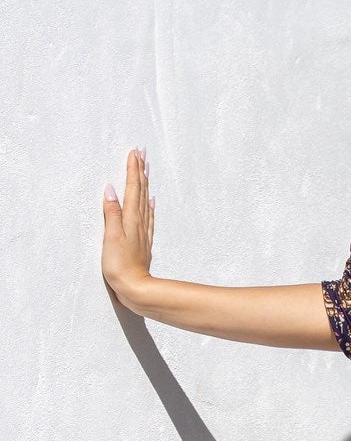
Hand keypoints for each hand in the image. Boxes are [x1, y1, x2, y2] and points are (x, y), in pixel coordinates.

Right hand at [101, 147, 154, 304]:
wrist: (135, 288)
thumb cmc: (120, 265)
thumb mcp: (111, 237)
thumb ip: (111, 212)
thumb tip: (110, 188)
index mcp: (130, 219)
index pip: (132, 188)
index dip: (133, 170)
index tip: (135, 152)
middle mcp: (139, 222)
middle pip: (141, 191)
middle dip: (140, 171)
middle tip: (142, 153)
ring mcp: (142, 231)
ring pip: (145, 201)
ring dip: (144, 184)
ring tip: (145, 170)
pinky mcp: (142, 241)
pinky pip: (147, 217)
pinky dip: (148, 205)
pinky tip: (150, 201)